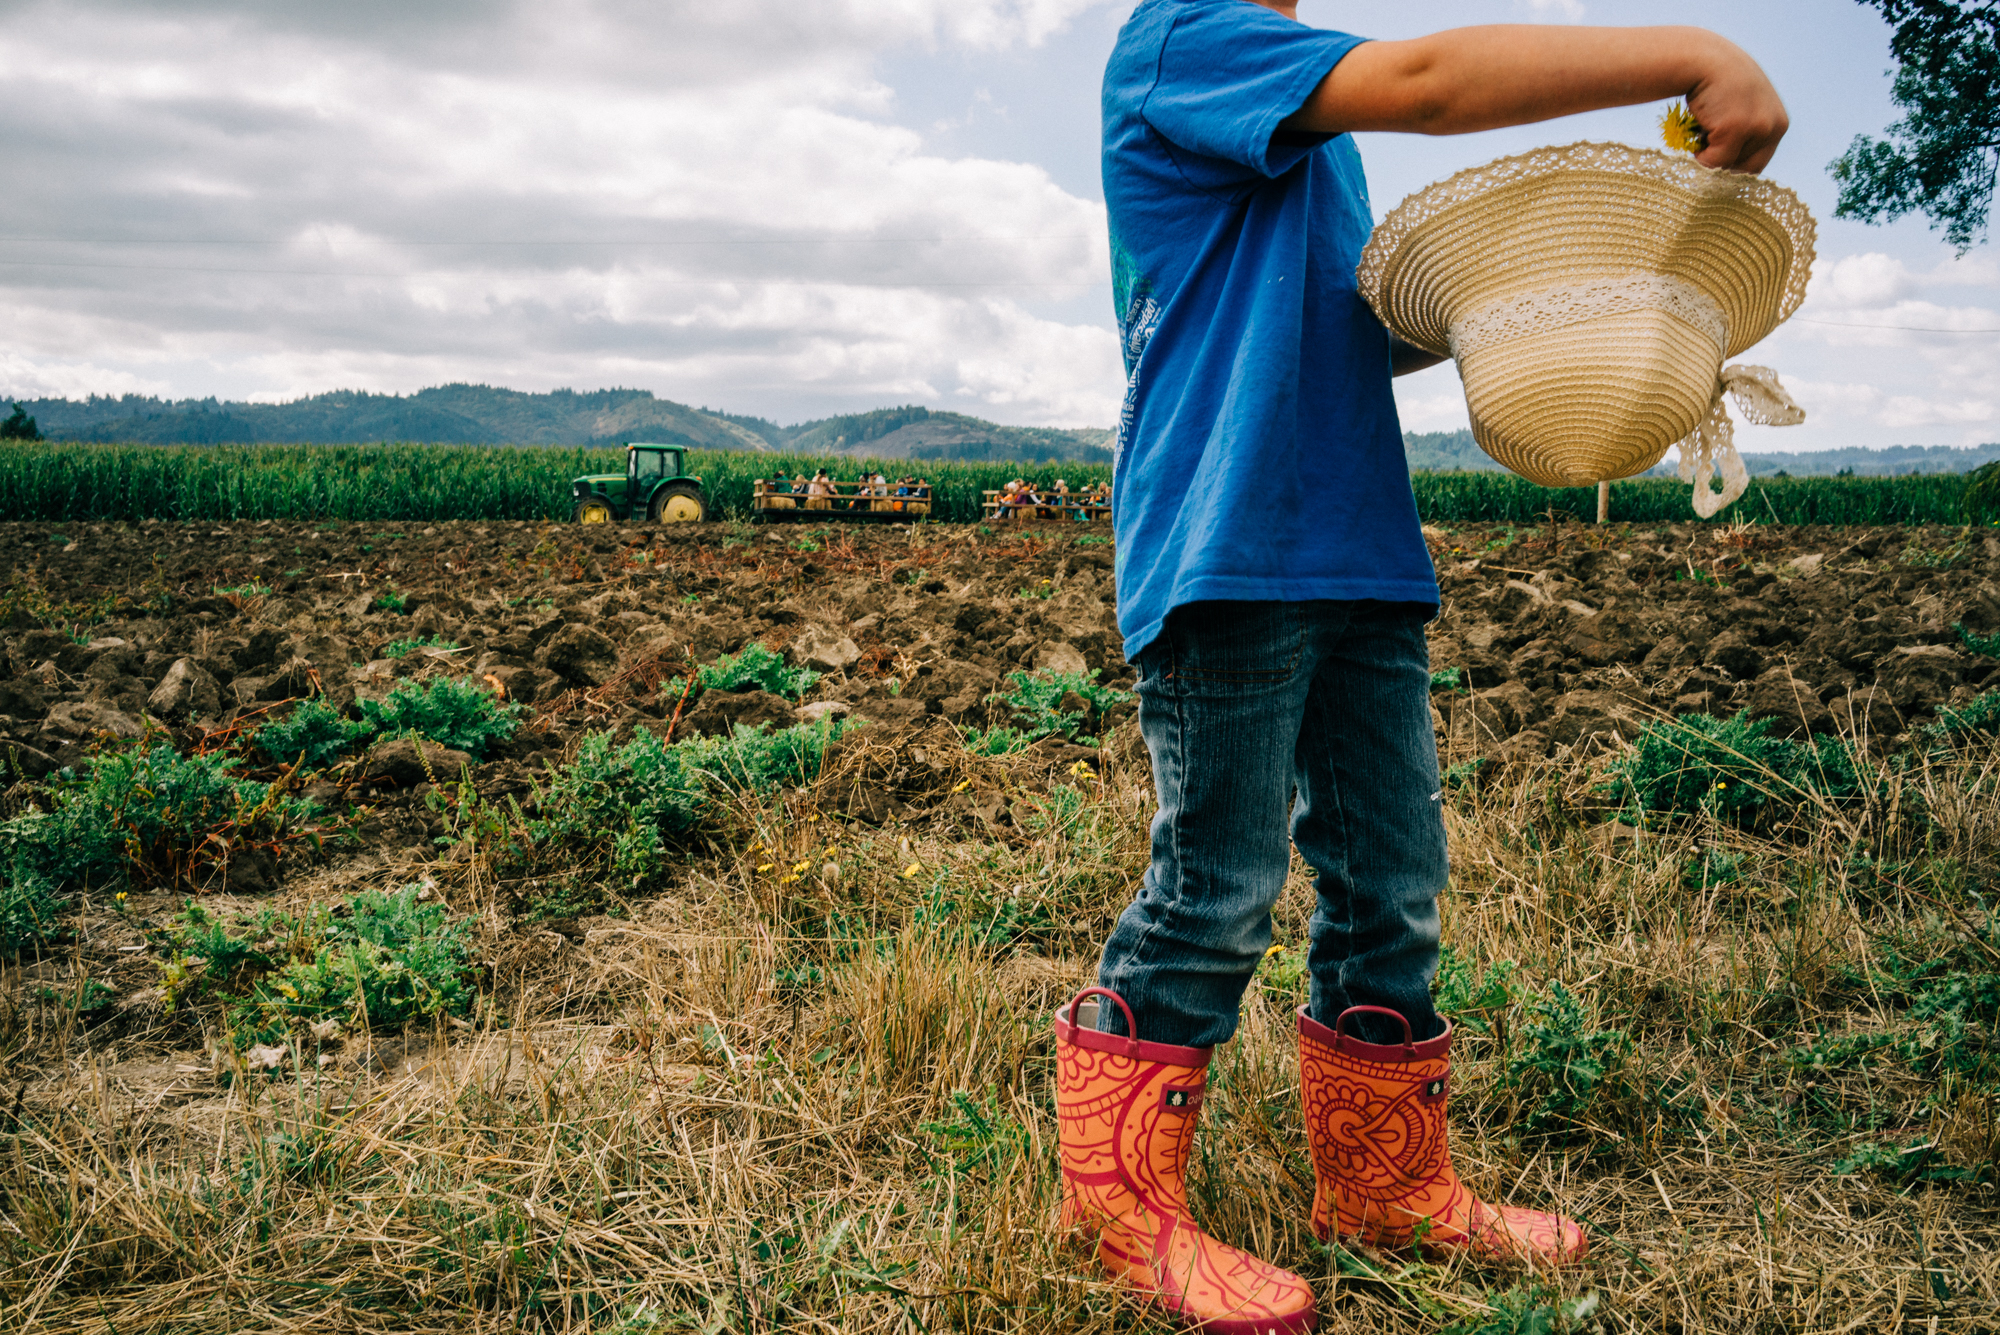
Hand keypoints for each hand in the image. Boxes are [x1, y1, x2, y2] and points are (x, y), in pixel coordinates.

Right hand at [1685, 38, 1788, 173]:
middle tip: (1705, 147)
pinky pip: (1715, 161)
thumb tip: (1729, 165)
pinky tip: (1696, 132)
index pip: (1759, 162)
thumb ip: (1747, 130)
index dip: (1734, 164)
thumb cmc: (1717, 82)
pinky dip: (1700, 155)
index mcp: (1778, 123)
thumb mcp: (1744, 106)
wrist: (1703, 60)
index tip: (1715, 157)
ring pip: (1730, 166)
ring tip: (1702, 132)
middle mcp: (1774, 126)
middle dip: (1724, 164)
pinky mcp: (1737, 129)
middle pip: (1747, 169)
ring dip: (1711, 157)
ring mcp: (1757, 127)